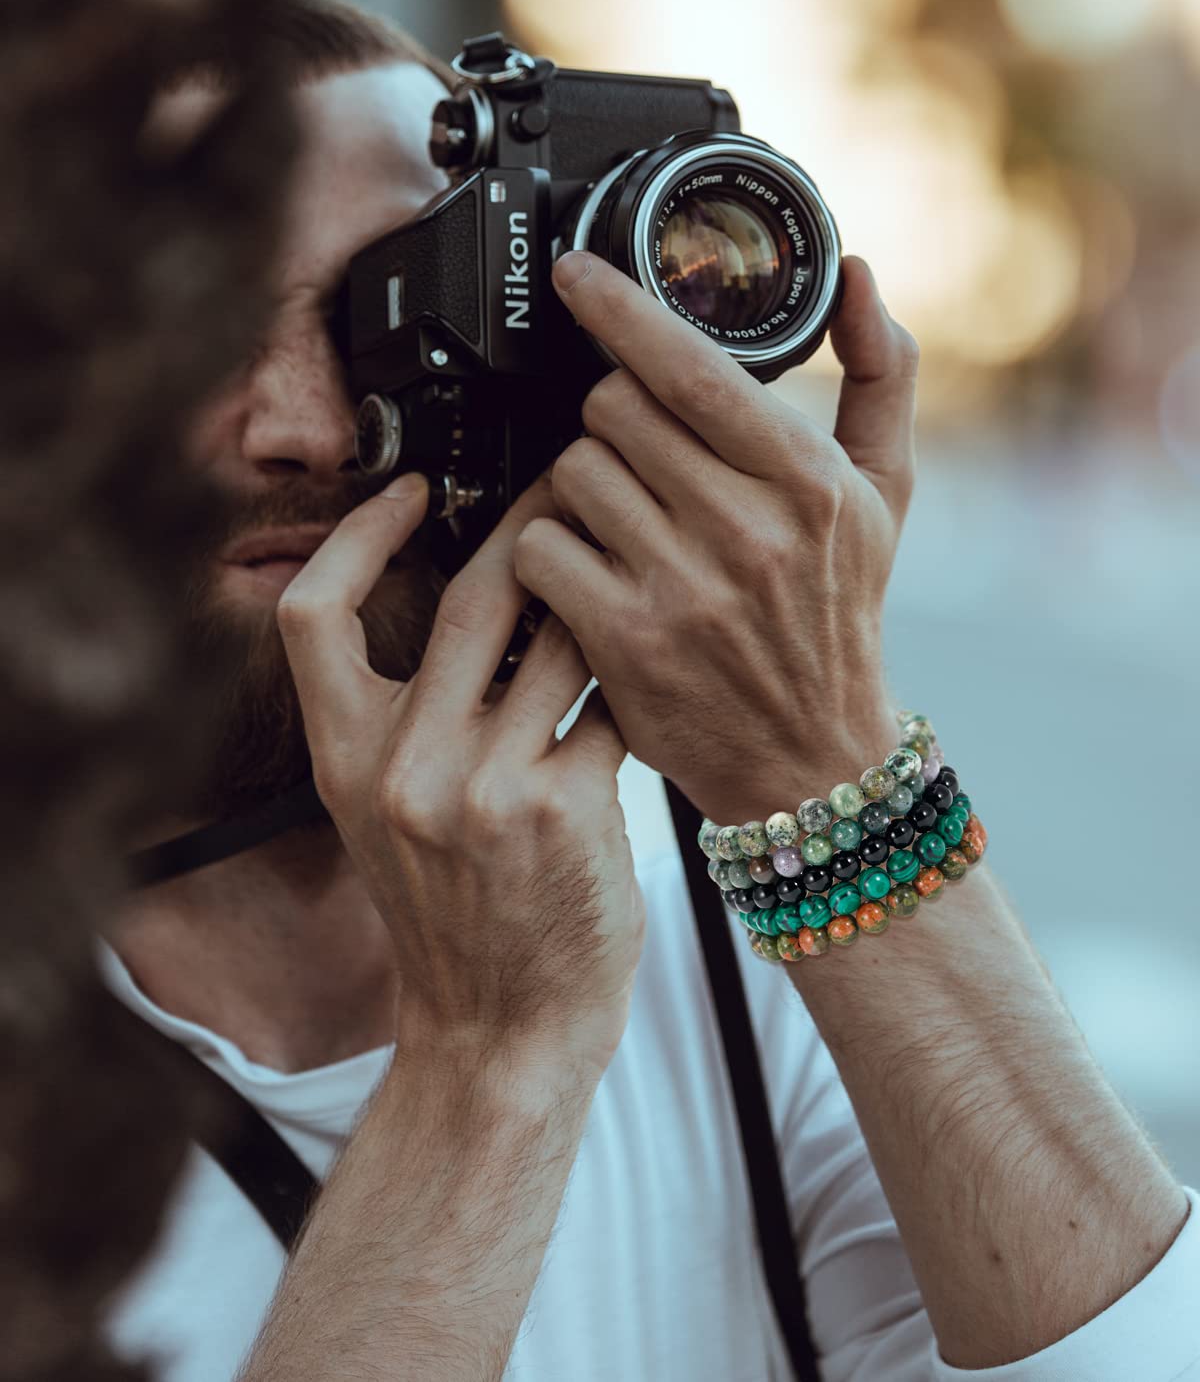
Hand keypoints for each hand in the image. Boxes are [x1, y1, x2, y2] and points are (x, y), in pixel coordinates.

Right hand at [277, 476, 642, 1078]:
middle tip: (567, 486)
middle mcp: (404, 767)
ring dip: (601, 594)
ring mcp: (482, 787)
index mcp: (345, 760)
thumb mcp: (389, 817)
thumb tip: (477, 600)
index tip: (409, 492)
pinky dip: (633, 678)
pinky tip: (655, 674)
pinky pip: (609, 702)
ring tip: (627, 565)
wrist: (500, 1033)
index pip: (313, 615)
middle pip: (469, 596)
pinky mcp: (562, 809)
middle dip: (530, 525)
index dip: (357, 537)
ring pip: (558, 637)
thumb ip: (408, 718)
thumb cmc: (455, 920)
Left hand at [513, 254, 918, 823]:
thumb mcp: (887, 494)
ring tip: (624, 520)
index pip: (690, 369)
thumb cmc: (839, 613)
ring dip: (583, 484)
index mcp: (809, 480)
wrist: (812, 758)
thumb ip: (881, 375)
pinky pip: (542, 547)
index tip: (573, 274)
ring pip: (572, 473)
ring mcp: (683, 588)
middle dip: (613, 419)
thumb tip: (859, 276)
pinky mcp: (625, 641)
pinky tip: (590, 568)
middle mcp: (748, 531)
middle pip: (612, 410)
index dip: (619, 309)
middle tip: (638, 456)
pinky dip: (551, 550)